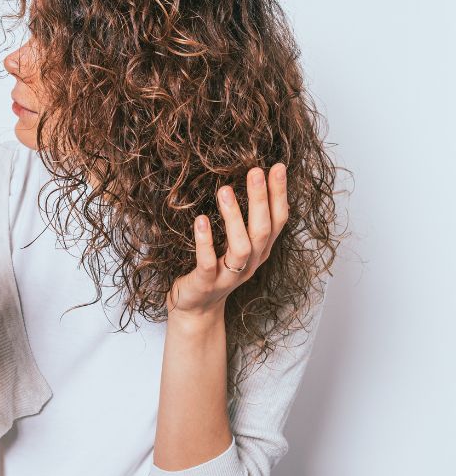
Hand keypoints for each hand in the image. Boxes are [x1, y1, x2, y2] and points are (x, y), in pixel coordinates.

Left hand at [167, 163, 288, 317]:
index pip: (277, 220)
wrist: (196, 308)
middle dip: (261, 200)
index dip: (279, 195)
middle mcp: (250, 263)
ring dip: (234, 218)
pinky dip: (205, 241)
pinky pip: (208, 262)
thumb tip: (250, 182)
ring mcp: (229, 275)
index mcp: (260, 250)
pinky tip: (201, 220)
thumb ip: (244, 220)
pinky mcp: (206, 283)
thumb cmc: (215, 267)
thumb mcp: (235, 244)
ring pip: (240, 247)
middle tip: (255, 171)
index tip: (277, 167)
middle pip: (262, 230)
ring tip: (225, 190)